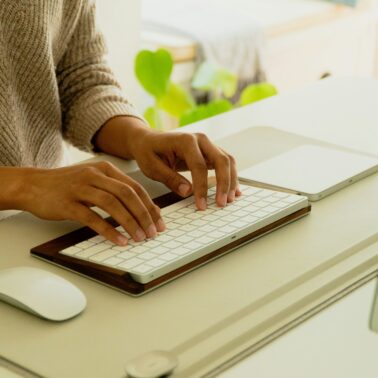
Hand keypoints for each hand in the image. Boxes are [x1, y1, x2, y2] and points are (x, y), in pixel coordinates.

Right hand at [12, 163, 164, 244]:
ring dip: (129, 223)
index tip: (159, 222)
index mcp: (105, 169)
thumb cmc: (67, 185)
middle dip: (144, 215)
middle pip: (127, 194)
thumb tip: (141, 210)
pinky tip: (119, 240)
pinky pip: (92, 218)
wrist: (33, 184)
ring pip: (112, 204)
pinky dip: (108, 230)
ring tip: (140, 238)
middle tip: (153, 232)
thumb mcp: (94, 180)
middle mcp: (95, 175)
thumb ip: (116, 190)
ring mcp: (80, 188)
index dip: (150, 205)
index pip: (135, 187)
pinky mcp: (67, 203)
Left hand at [94, 117, 240, 209]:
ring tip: (229, 200)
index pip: (199, 166)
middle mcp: (200, 140)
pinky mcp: (209, 152)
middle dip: (224, 183)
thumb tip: (187, 192)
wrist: (148, 140)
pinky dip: (230, 177)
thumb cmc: (148, 152)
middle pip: (221, 160)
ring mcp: (207, 145)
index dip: (202, 187)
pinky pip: (225, 163)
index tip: (201, 205)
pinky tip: (232, 191)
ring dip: (231, 181)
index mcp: (185, 140)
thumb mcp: (151, 167)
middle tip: (222, 203)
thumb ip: (169, 178)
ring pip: (227, 161)